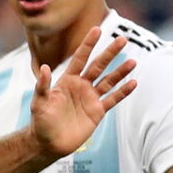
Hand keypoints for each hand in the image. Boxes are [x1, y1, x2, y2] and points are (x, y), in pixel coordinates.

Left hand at [29, 28, 135, 158]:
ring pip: (109, 81)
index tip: (97, 29)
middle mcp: (81, 85)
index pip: (80, 58)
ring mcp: (90, 98)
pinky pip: (112, 99)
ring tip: (133, 61)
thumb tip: (44, 67)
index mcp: (67, 80)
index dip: (88, 44)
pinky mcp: (97, 112)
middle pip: (98, 66)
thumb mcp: (39, 103)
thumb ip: (43, 86)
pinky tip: (133, 83)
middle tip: (122, 39)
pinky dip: (123, 92)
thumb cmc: (40, 122)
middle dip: (110, 53)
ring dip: (120, 71)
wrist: (48, 143)